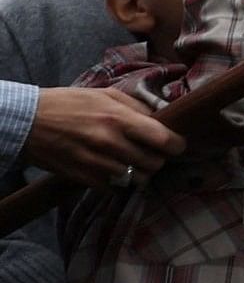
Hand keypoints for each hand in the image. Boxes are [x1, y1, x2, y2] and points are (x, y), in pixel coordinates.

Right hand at [19, 87, 184, 184]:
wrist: (27, 121)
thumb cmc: (69, 103)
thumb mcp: (105, 94)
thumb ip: (137, 107)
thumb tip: (164, 118)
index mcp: (118, 118)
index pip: (165, 140)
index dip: (177, 145)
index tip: (176, 145)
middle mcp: (110, 142)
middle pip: (155, 163)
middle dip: (157, 159)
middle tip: (150, 152)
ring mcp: (96, 163)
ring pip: (138, 179)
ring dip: (139, 172)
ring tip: (131, 161)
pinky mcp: (83, 178)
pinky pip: (115, 188)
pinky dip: (118, 181)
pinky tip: (112, 168)